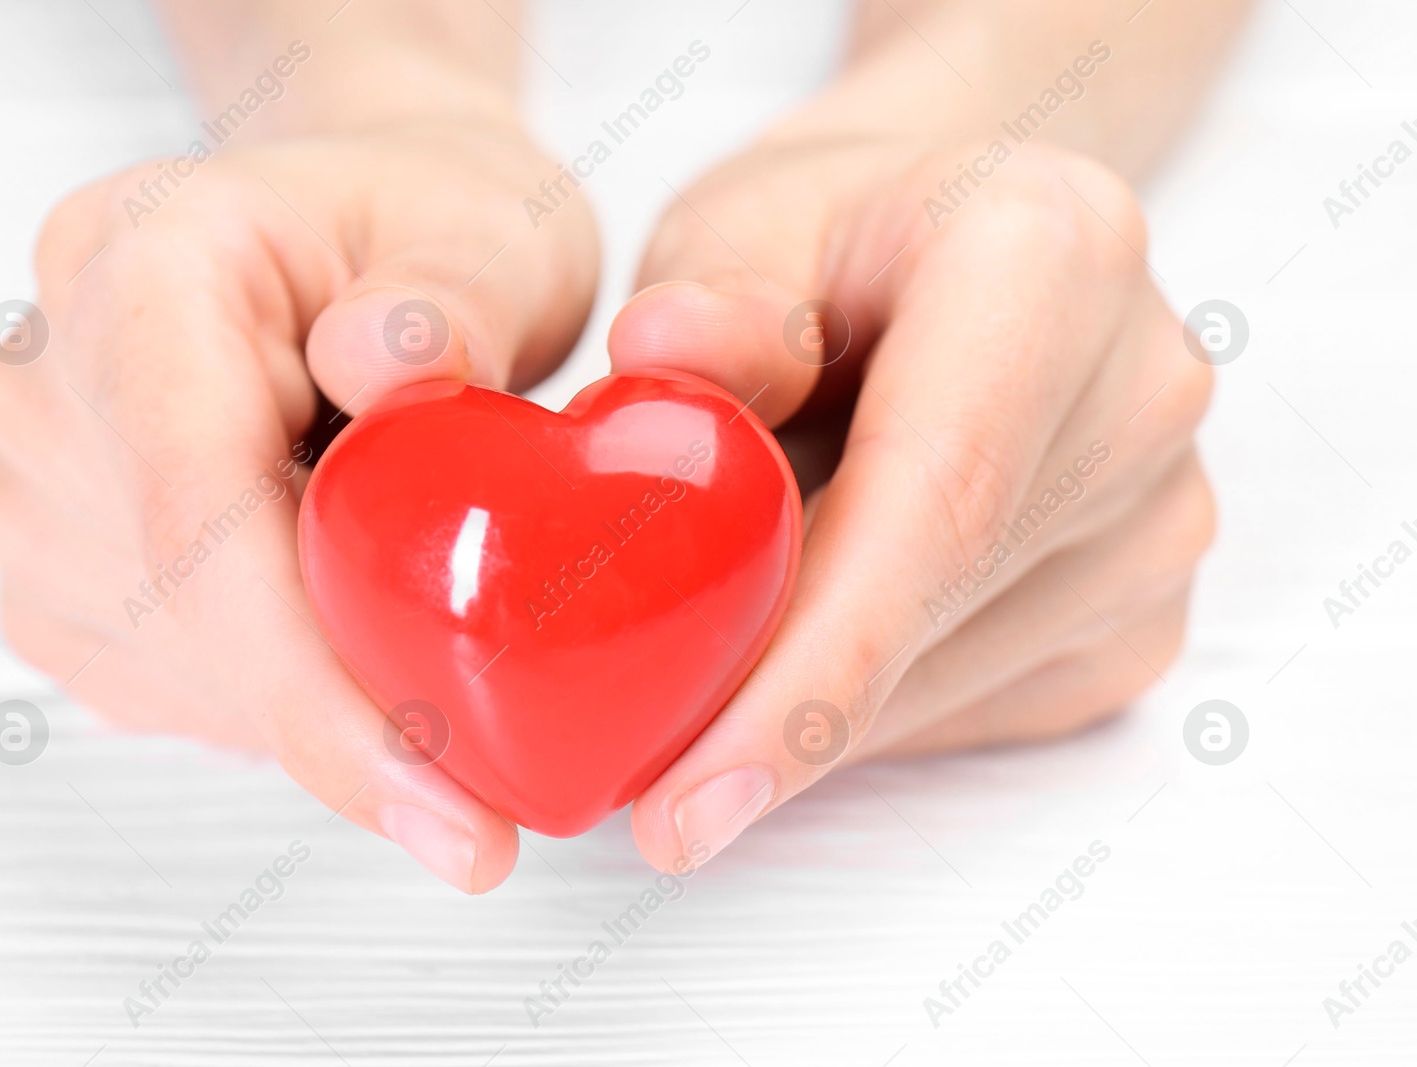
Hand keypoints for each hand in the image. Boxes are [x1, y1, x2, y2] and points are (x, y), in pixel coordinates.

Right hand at [0, 120, 596, 891]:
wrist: (366, 228)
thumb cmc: (428, 221)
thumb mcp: (491, 227)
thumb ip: (454, 292)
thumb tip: (388, 369)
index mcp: (138, 270)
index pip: (199, 520)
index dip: (315, 690)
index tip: (441, 806)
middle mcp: (52, 377)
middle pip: (183, 616)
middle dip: (347, 715)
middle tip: (497, 767)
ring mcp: (37, 474)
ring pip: (173, 668)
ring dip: (315, 697)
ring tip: (421, 615)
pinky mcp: (60, 559)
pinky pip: (162, 680)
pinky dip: (273, 693)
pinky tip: (345, 620)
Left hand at [610, 129, 1214, 869]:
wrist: (959, 243)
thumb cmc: (834, 230)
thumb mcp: (745, 217)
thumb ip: (715, 288)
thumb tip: (659, 359)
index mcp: (1054, 259)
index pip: (932, 506)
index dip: (807, 678)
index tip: (686, 805)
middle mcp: (1145, 392)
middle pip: (938, 612)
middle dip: (769, 719)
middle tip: (631, 776)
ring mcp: (1163, 513)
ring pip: (954, 682)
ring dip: (810, 711)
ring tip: (709, 657)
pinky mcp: (1145, 605)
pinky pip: (983, 701)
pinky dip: (869, 709)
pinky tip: (803, 650)